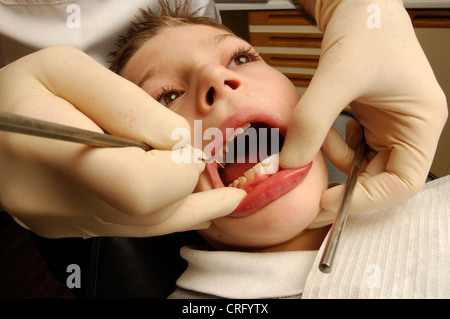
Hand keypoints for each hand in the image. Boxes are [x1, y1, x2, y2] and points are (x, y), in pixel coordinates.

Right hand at [0, 46, 245, 237]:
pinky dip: (164, 215)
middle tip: (226, 186)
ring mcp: (64, 222)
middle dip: (190, 191)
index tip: (184, 147)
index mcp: (53, 155)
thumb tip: (176, 142)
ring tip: (228, 203)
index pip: (143, 188)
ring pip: (143, 228)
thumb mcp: (68, 71)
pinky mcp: (69, 226)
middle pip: (149, 214)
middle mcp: (59, 203)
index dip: (178, 171)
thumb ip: (127, 105)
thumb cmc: (21, 90)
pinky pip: (128, 228)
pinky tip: (192, 210)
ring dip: (190, 211)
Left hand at [281, 0, 446, 218]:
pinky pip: (350, 147)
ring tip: (316, 134)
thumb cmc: (366, 28)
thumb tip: (290, 164)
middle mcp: (410, 130)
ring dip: (333, 159)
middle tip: (309, 191)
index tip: (327, 201)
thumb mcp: (338, 76)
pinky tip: (324, 125)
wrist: (358, 4)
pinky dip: (330, 144)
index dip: (365, 199)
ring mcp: (389, 126)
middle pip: (380, 180)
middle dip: (344, 185)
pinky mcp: (370, 120)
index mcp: (422, 124)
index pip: (402, 183)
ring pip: (361, 166)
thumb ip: (312, 121)